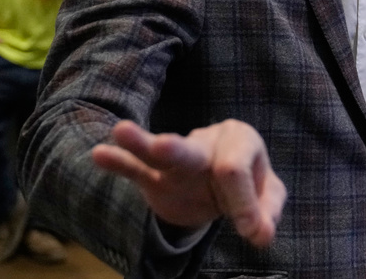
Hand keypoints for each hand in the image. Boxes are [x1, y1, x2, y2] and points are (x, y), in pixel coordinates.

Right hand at [92, 119, 286, 246]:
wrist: (219, 179)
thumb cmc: (247, 181)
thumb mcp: (266, 194)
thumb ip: (266, 213)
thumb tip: (262, 235)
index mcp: (240, 140)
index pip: (236, 171)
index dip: (244, 205)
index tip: (254, 234)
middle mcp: (207, 141)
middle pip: (194, 151)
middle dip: (180, 152)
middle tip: (168, 148)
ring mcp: (178, 158)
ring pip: (159, 152)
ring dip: (141, 143)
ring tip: (120, 130)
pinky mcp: (154, 176)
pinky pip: (135, 168)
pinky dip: (118, 163)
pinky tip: (99, 154)